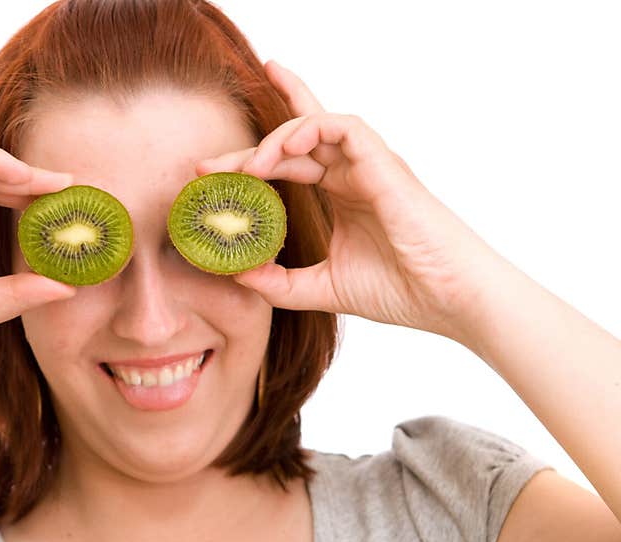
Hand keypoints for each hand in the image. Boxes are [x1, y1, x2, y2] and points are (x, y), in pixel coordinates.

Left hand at [197, 61, 504, 341]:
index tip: (208, 174)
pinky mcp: (385, 165)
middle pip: (292, 143)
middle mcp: (353, 174)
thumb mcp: (323, 288)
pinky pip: (344, 127)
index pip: (290, 163)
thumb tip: (236, 274)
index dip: (249, 161)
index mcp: (342, 196)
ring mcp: (369, 166)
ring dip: (274, 139)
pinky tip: (282, 150)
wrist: (449, 302)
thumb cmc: (401, 291)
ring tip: (245, 167)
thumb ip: (280, 282)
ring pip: (315, 126)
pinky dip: (310, 129)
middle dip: (246, 150)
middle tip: (205, 166)